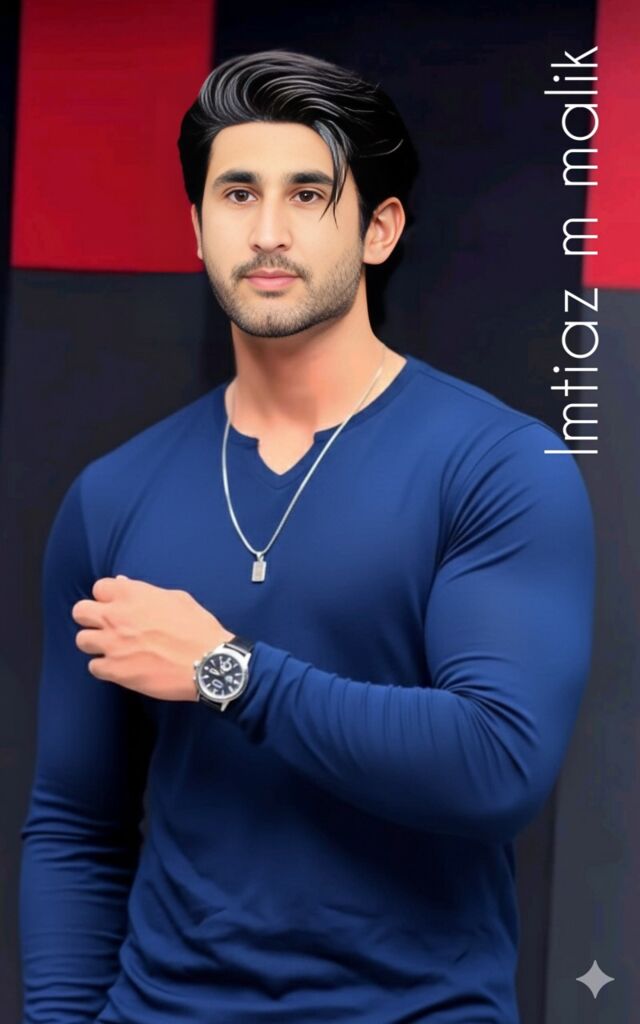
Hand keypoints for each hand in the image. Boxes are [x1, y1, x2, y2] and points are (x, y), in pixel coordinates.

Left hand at [71, 575, 233, 701]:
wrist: (207, 662)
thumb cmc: (197, 628)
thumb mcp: (176, 598)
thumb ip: (145, 591)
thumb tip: (122, 584)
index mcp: (132, 594)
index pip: (98, 588)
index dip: (107, 597)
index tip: (116, 606)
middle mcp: (116, 616)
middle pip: (79, 612)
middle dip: (90, 617)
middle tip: (106, 626)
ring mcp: (112, 644)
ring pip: (82, 640)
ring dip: (95, 643)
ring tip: (111, 648)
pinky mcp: (115, 670)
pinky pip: (93, 667)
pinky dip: (104, 667)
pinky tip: (119, 667)